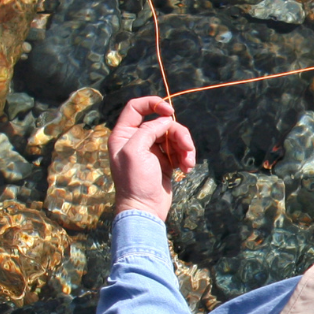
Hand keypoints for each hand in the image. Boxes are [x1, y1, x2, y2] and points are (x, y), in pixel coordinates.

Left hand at [109, 96, 195, 221]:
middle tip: (187, 147)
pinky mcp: (166, 161)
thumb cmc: (135, 181)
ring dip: (185, 147)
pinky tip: (187, 169)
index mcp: (124, 134)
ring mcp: (152, 150)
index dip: (153, 104)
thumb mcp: (136, 151)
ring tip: (189, 163)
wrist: (145, 209)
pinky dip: (186, 157)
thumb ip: (148, 130)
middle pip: (162, 123)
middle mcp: (137, 139)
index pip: (136, 107)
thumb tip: (166, 121)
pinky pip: (180, 149)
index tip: (170, 112)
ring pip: (174, 136)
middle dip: (178, 133)